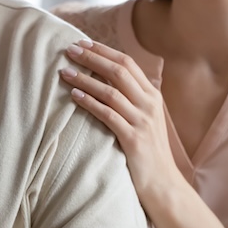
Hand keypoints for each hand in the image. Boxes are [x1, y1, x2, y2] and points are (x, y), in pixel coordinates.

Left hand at [59, 38, 178, 205]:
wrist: (164, 184)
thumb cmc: (149, 151)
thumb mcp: (146, 118)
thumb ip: (133, 98)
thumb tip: (107, 77)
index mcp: (152, 95)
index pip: (127, 63)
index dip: (104, 50)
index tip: (83, 42)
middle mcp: (149, 104)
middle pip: (118, 71)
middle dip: (92, 57)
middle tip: (69, 49)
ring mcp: (142, 120)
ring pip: (109, 91)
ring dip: (84, 79)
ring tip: (64, 72)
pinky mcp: (133, 138)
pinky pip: (107, 114)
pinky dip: (89, 102)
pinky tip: (73, 95)